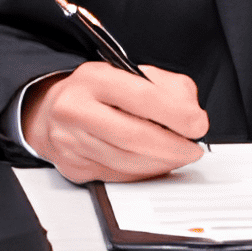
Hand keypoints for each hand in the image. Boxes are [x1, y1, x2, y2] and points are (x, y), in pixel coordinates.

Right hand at [20, 62, 208, 183]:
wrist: (53, 110)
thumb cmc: (99, 92)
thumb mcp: (132, 74)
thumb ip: (168, 88)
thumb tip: (192, 115)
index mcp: (94, 78)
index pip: (142, 97)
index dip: (177, 114)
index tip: (198, 124)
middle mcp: (76, 109)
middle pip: (134, 136)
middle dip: (173, 147)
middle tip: (193, 149)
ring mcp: (71, 141)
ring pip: (127, 162)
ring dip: (162, 163)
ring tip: (178, 156)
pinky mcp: (73, 167)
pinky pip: (119, 176)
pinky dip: (144, 173)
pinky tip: (155, 163)